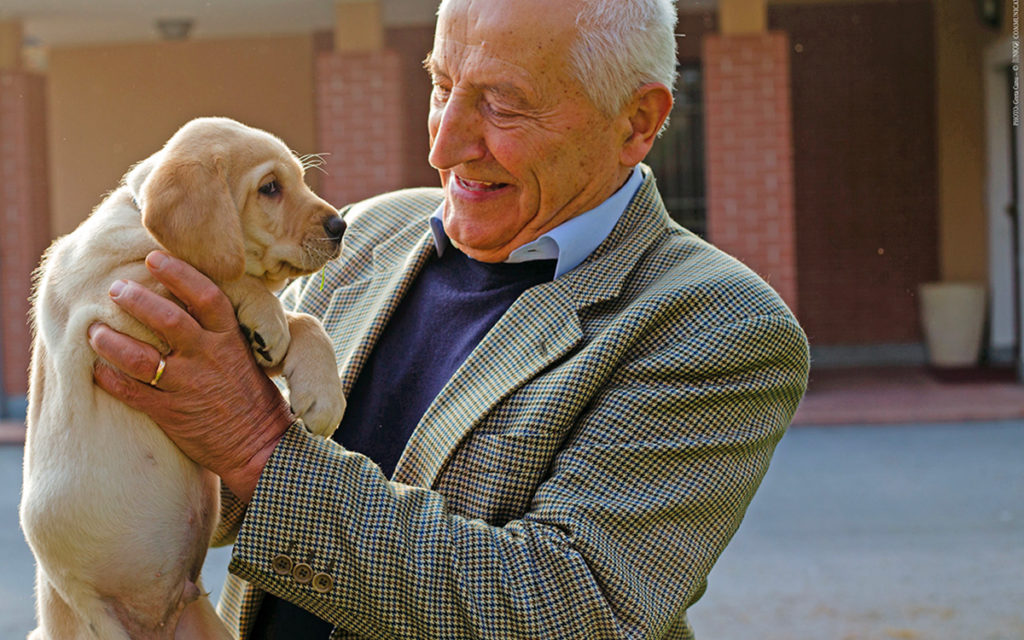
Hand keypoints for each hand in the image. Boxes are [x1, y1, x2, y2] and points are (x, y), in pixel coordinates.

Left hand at [89, 251, 292, 501]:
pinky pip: (131, 393)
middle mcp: (208, 358)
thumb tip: (190, 303)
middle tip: (115, 288)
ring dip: (111, 341)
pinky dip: (109, 380)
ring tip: (94, 330)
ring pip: (140, 357)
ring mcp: (188, 386)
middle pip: (168, 319)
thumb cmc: (254, 399)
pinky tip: (96, 371)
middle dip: (136, 299)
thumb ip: (221, 332)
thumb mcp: (248, 356)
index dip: (179, 273)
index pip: (206, 296)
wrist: (260, 448)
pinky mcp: (171, 414)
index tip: (155, 258)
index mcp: (231, 340)